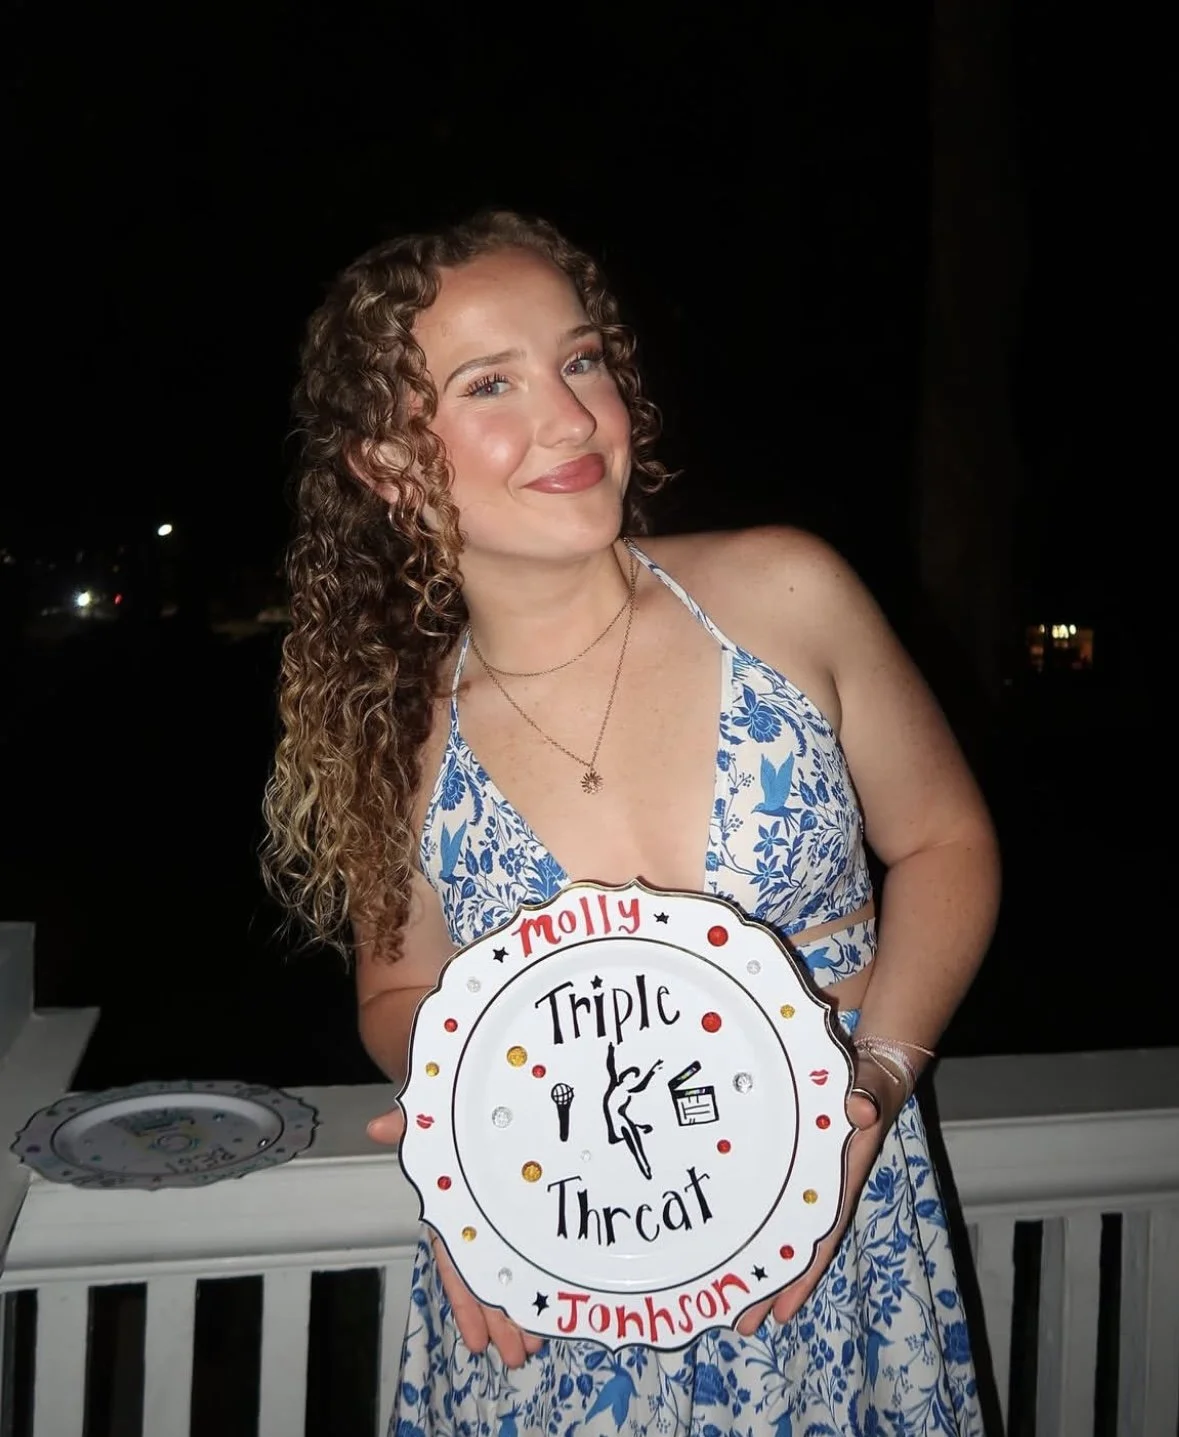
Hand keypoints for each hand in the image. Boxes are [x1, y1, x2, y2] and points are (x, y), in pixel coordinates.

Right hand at [366, 1107, 544, 1367]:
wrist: (470, 1092)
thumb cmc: (449, 1113)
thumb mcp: (431, 1121)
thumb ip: (410, 1127)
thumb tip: (378, 1127)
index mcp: (453, 1207)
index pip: (456, 1264)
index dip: (465, 1303)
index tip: (476, 1341)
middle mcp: (474, 1220)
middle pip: (486, 1279)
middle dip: (499, 1320)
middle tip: (519, 1358)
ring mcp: (498, 1216)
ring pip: (508, 1271)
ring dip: (520, 1310)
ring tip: (537, 1346)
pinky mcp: (522, 1207)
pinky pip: (525, 1248)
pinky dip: (534, 1279)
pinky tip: (550, 1306)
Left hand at [734, 1071, 894, 1337]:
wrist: (869, 1070)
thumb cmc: (869, 1084)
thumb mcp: (870, 1088)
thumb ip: (868, 1096)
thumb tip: (862, 1108)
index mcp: (840, 1181)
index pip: (821, 1239)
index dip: (802, 1278)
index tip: (782, 1315)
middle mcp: (821, 1191)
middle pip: (795, 1249)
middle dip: (770, 1287)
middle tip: (740, 1325)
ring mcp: (803, 1181)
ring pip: (780, 1232)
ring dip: (759, 1265)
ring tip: (729, 1301)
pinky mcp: (789, 1166)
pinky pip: (770, 1203)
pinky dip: (755, 1227)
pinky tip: (732, 1244)